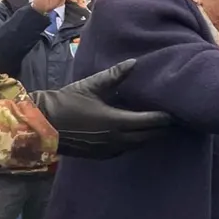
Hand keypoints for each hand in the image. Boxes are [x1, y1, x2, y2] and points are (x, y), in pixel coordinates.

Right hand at [30, 59, 175, 158]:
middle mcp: (116, 139)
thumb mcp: (91, 86)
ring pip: (139, 144)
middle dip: (163, 128)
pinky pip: (127, 149)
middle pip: (149, 135)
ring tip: (163, 126)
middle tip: (177, 119)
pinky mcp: (102, 155)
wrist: (40, 125)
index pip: (150, 121)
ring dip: (151, 136)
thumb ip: (115, 75)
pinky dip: (137, 141)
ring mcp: (109, 150)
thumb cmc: (66, 102)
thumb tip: (135, 62)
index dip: (165, 117)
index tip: (177, 111)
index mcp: (116, 121)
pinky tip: (141, 133)